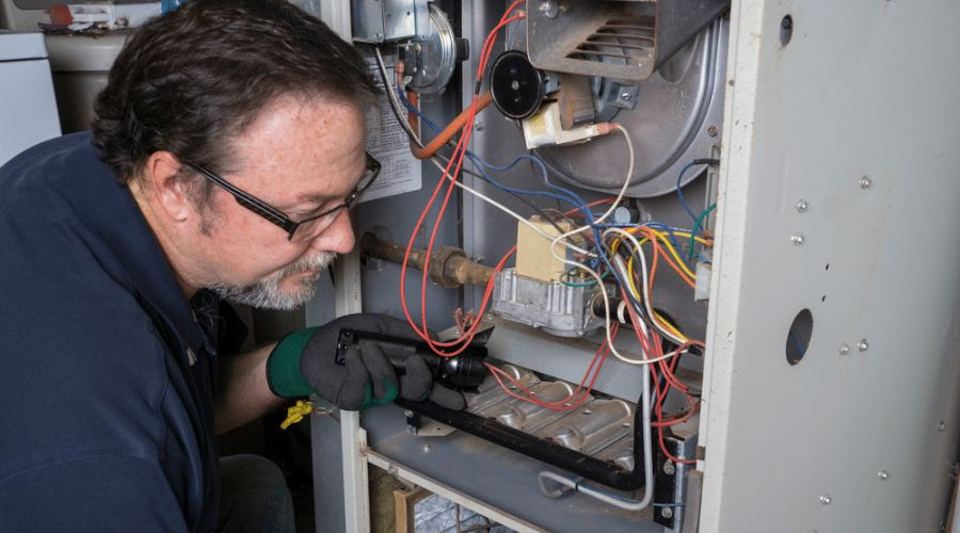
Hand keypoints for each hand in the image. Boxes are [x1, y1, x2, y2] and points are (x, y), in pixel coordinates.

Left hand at [267, 313, 464, 410]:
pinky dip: (359, 368)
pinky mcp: (352, 398)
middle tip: (417, 362)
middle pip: (416, 391)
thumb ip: (408, 332)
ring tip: (366, 347)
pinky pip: (363, 388)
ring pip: (389, 387)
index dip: (444, 393)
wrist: (316, 344)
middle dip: (421, 379)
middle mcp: (390, 384)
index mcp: (401, 370)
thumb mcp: (381, 326)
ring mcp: (372, 395)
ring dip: (379, 364)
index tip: (460, 398)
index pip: (427, 385)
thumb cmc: (348, 336)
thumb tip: (434, 337)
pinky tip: (353, 355)